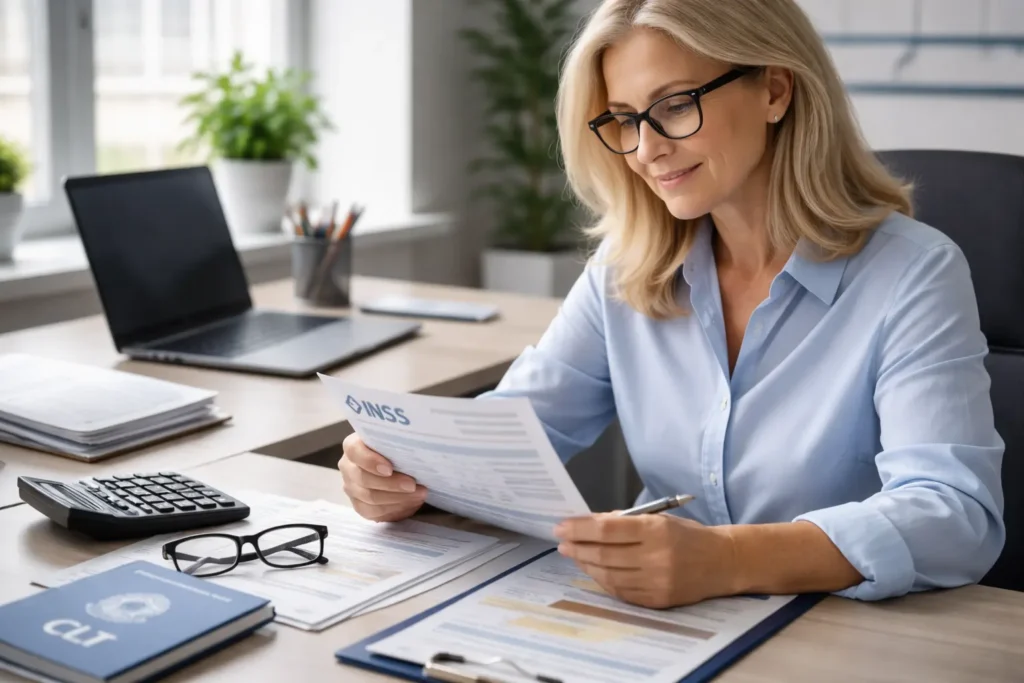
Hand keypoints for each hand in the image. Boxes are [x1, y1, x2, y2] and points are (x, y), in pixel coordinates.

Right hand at [338, 433, 427, 521]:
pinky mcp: (359, 505)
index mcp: (353, 446)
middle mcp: (348, 467)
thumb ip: (398, 443)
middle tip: (413, 485)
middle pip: (364, 479)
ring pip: (370, 498)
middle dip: (391, 484)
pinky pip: (374, 512)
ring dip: (398, 497)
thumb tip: (416, 450)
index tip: (389, 469)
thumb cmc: (397, 449)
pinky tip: (410, 503)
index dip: (370, 461)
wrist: (400, 466)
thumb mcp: (397, 442)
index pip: (354, 451)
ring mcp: (351, 488)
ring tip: (419, 494)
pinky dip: (395, 508)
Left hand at [553, 513, 738, 608]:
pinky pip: (621, 592)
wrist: (722, 562)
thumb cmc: (687, 535)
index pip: (607, 530)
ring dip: (586, 564)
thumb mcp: (659, 518)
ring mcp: (657, 582)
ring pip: (609, 575)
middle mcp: (656, 557)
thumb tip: (589, 522)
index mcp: (656, 530)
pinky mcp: (657, 600)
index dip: (580, 528)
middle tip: (562, 542)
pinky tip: (594, 570)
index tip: (561, 526)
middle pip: (604, 554)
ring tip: (574, 554)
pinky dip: (603, 580)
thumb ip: (625, 521)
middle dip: (577, 547)